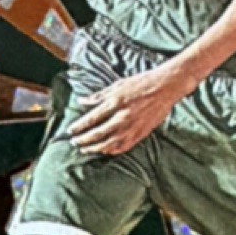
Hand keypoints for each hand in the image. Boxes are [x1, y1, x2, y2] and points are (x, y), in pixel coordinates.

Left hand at [68, 63, 190, 154]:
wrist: (165, 87)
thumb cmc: (141, 83)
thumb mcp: (117, 85)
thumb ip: (99, 96)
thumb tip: (82, 101)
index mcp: (115, 103)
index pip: (91, 119)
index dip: (79, 126)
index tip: (70, 130)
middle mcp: (122, 117)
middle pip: (98, 133)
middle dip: (84, 139)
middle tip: (74, 142)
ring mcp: (132, 128)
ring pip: (109, 144)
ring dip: (95, 148)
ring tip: (85, 149)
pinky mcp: (141, 133)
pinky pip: (123, 147)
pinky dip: (112, 151)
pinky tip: (105, 151)